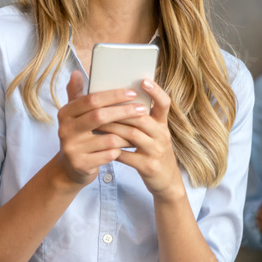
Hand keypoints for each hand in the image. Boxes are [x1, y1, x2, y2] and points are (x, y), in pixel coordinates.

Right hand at [55, 71, 138, 185]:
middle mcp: (65, 129)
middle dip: (124, 111)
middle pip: (99, 116)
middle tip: (142, 109)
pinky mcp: (80, 164)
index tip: (133, 93)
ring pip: (108, 138)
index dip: (113, 95)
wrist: (71, 167)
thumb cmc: (80, 135)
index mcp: (65, 113)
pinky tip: (127, 147)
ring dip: (127, 134)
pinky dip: (120, 150)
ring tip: (138, 130)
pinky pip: (109, 154)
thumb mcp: (75, 115)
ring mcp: (72, 148)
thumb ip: (77, 94)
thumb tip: (76, 72)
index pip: (91, 100)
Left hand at [97, 78, 184, 199]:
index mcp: (162, 124)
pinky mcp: (149, 166)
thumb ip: (141, 118)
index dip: (156, 91)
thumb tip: (122, 97)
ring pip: (132, 135)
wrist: (166, 181)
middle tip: (99, 104)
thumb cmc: (154, 152)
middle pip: (141, 117)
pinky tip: (100, 145)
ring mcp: (156, 151)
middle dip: (119, 110)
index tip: (144, 80)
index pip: (164, 103)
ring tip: (95, 123)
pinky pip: (127, 156)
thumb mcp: (154, 133)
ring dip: (112, 128)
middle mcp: (162, 135)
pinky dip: (112, 149)